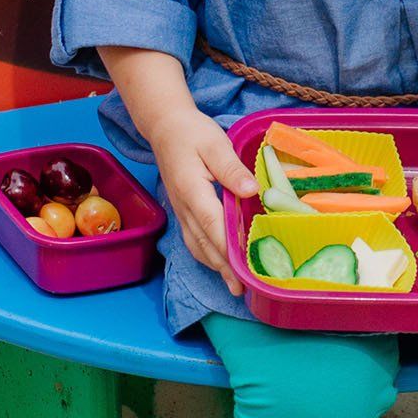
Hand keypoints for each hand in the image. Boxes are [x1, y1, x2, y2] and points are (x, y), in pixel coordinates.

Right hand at [147, 108, 258, 293]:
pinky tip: (219, 263)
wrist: (166, 128)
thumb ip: (232, 169)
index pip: (212, 225)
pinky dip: (207, 255)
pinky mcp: (183, 210)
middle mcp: (184, 207)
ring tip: (233, 284)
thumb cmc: (193, 133)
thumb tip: (252, 192)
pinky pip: (194, 240)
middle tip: (241, 290)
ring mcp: (181, 211)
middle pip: (204, 244)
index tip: (243, 269)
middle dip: (223, 268)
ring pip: (197, 246)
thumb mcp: (215, 144)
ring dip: (215, 266)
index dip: (227, 249)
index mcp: (193, 191)